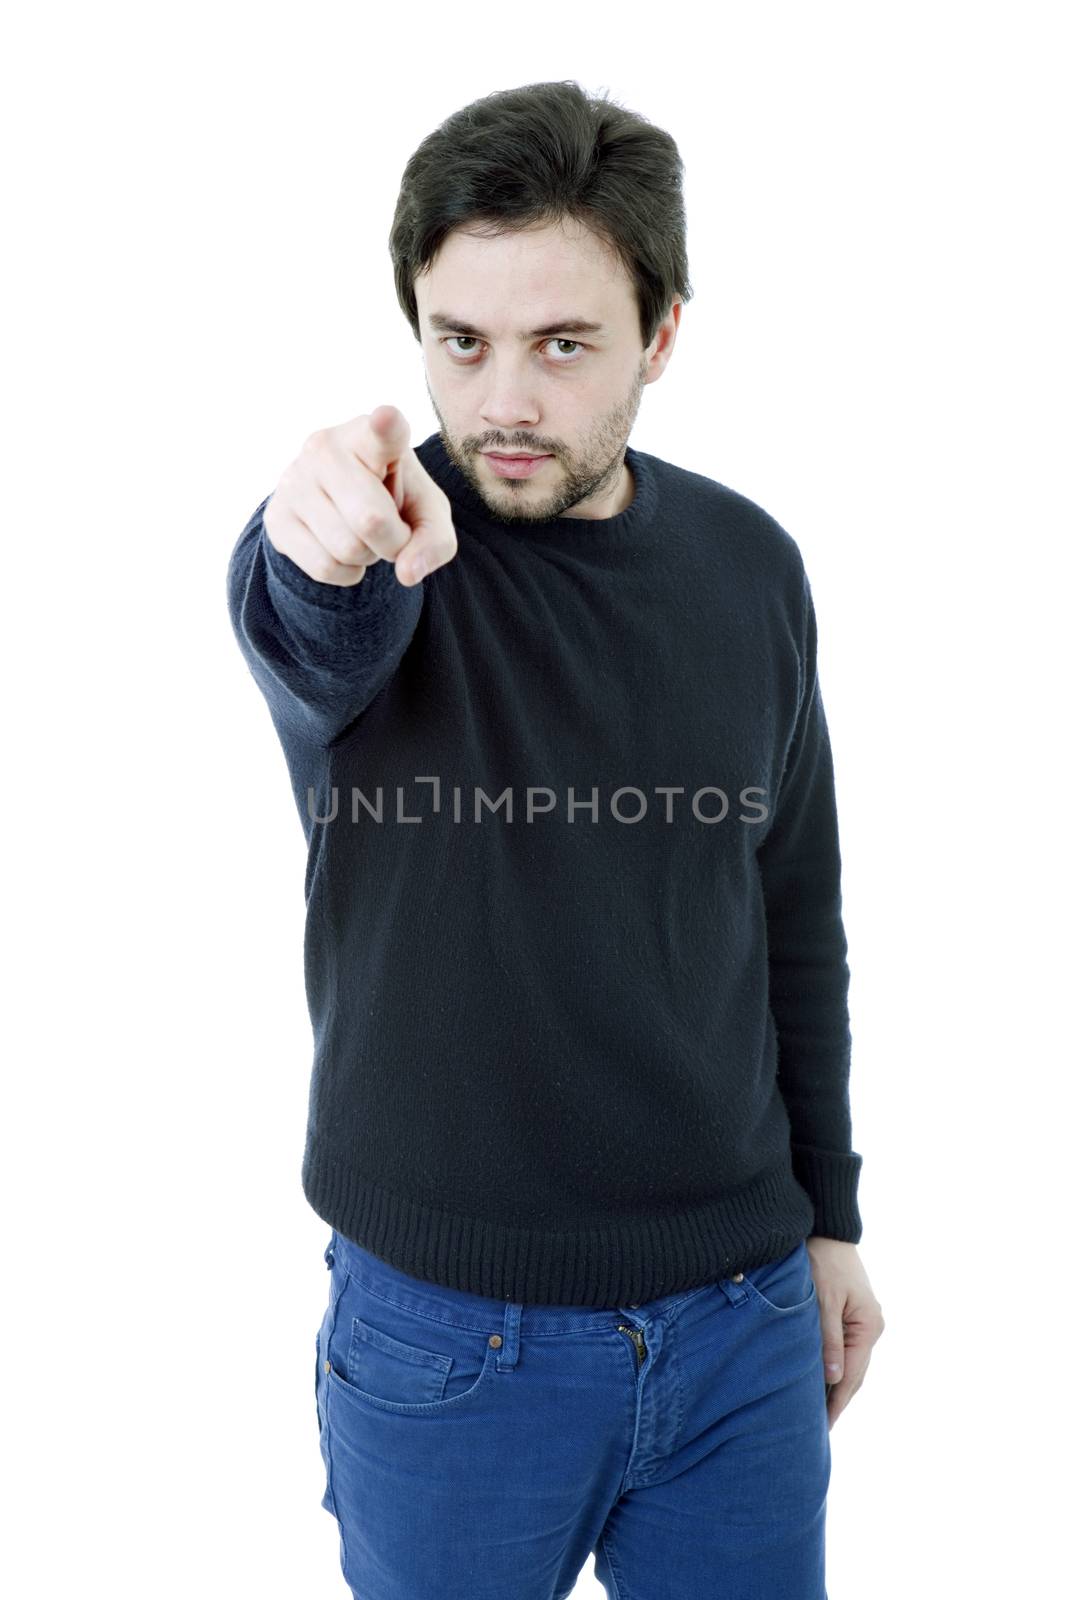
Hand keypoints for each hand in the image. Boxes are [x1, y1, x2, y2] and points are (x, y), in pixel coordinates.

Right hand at [264, 404, 457, 587]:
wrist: (339, 504)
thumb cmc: (393, 498)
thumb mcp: (427, 512)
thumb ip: (435, 540)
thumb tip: (407, 574)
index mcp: (371, 434)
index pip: (382, 430)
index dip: (386, 426)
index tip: (387, 418)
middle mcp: (325, 447)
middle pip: (371, 521)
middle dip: (393, 542)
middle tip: (392, 529)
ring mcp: (295, 480)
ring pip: (347, 549)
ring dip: (367, 557)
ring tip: (363, 532)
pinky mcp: (276, 516)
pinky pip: (325, 568)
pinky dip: (346, 572)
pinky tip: (342, 548)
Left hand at [806, 1237, 884, 1429]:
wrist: (828, 1231)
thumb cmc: (823, 1263)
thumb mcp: (823, 1302)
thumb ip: (828, 1340)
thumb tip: (834, 1379)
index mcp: (868, 1327)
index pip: (852, 1375)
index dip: (837, 1401)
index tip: (824, 1426)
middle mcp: (872, 1328)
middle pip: (856, 1374)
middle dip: (838, 1400)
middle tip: (820, 1429)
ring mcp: (865, 1323)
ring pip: (852, 1364)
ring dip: (838, 1387)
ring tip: (820, 1413)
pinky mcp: (854, 1317)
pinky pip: (847, 1350)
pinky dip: (837, 1368)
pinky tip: (823, 1381)